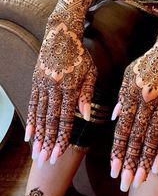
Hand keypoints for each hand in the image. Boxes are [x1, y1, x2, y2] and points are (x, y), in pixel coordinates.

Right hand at [25, 11, 96, 166]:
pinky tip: (28, 133)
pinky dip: (30, 120)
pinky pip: (32, 104)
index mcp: (70, 86)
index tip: (58, 154)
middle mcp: (54, 87)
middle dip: (48, 143)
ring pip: (39, 115)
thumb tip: (86, 116)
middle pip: (50, 120)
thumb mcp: (90, 72)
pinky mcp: (35, 81)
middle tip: (44, 161)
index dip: (62, 138)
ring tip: (35, 153)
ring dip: (38, 135)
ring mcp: (42, 84)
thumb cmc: (80, 54)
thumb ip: (86, 94)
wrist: (61, 33)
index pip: (66, 118)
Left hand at [111, 21, 157, 191]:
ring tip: (139, 180)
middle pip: (136, 139)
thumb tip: (115, 118)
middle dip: (129, 162)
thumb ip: (121, 97)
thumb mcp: (129, 74)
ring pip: (153, 139)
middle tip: (124, 183)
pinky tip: (157, 166)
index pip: (122, 129)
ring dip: (145, 161)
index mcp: (131, 95)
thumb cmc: (147, 62)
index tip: (113, 169)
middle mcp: (146, 103)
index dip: (117, 150)